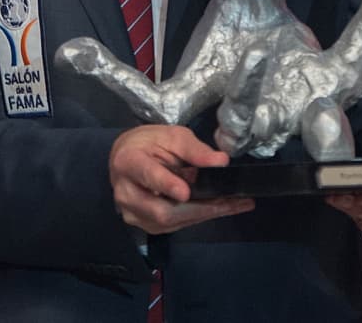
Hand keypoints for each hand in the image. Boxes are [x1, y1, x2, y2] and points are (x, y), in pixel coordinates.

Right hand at [108, 125, 253, 234]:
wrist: (126, 158)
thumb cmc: (148, 143)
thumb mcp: (171, 136)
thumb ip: (194, 149)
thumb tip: (220, 161)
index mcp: (129, 162)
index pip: (148, 175)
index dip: (166, 184)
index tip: (185, 192)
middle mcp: (126, 193)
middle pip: (163, 210)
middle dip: (201, 207)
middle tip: (233, 201)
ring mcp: (134, 213)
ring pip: (172, 222)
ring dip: (205, 214)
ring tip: (235, 204)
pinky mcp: (145, 225)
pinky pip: (175, 225)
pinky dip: (198, 216)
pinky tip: (219, 208)